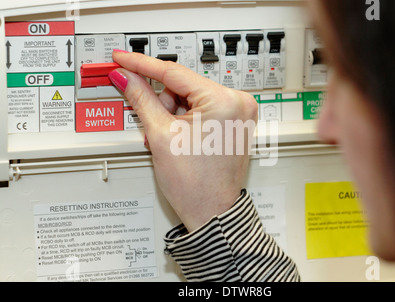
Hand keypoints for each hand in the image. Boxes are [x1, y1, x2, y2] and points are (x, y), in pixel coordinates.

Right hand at [109, 50, 257, 231]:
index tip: (124, 58)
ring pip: (191, 96)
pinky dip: (184, 117)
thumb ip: (141, 98)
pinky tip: (177, 135)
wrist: (212, 212)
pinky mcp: (235, 121)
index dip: (142, 64)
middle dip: (161, 101)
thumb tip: (127, 77)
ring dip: (171, 111)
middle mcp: (238, 102)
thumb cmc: (196, 185)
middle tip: (152, 123)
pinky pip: (202, 107)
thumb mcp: (161, 136)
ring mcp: (239, 112)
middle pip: (184, 85)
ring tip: (167, 137)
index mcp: (225, 101)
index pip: (174, 72)